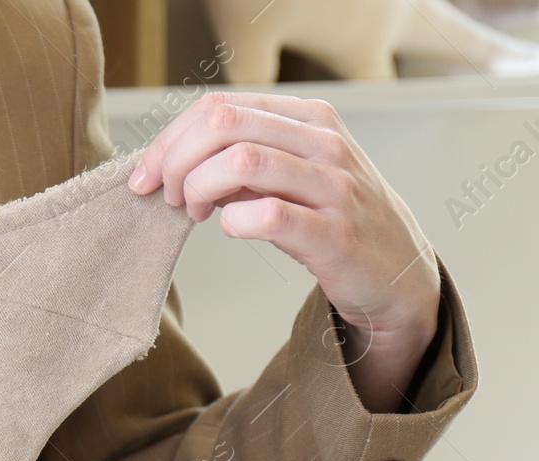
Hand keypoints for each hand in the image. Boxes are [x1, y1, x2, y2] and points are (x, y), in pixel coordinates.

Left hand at [130, 91, 441, 413]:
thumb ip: (239, 158)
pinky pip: (268, 216)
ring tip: (194, 213)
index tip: (148, 176)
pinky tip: (231, 228)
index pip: (219, 106)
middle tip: (167, 197)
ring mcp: (333, 185)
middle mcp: (323, 142)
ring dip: (198, 189)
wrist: (395, 270)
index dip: (169, 140)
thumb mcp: (288, 173)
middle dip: (176, 162)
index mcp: (307, 118)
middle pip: (222, 125)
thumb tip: (173, 161)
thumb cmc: (330, 218)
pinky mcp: (335, 233)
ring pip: (241, 161)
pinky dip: (234, 222)